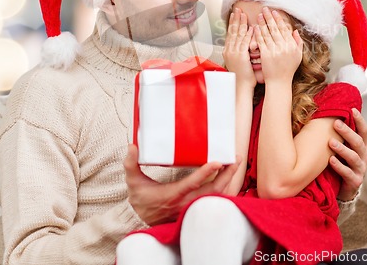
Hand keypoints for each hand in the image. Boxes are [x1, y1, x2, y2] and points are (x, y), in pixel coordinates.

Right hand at [124, 144, 240, 225]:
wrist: (142, 220)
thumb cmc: (140, 199)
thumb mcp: (133, 182)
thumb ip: (131, 164)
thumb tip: (132, 147)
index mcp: (173, 195)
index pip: (192, 184)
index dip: (206, 172)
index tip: (217, 161)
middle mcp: (186, 202)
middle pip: (212, 190)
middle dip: (226, 174)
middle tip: (235, 158)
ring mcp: (193, 206)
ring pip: (217, 195)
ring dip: (228, 180)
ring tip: (235, 163)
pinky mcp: (196, 207)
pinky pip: (215, 198)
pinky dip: (225, 188)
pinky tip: (229, 176)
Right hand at [223, 8, 255, 88]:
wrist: (240, 86)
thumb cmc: (243, 76)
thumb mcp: (239, 61)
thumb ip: (240, 51)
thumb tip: (244, 43)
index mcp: (228, 51)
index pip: (230, 33)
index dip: (233, 23)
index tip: (235, 14)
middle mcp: (229, 50)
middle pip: (232, 31)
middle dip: (235, 19)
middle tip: (238, 9)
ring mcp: (233, 52)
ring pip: (237, 34)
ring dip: (241, 23)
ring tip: (243, 14)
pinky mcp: (240, 55)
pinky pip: (244, 42)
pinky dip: (248, 34)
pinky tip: (251, 27)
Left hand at [254, 7, 302, 82]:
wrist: (279, 82)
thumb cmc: (288, 69)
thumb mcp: (298, 56)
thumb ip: (298, 42)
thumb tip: (295, 31)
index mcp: (291, 45)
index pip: (284, 29)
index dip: (278, 19)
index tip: (274, 12)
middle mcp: (284, 47)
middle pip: (275, 28)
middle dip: (269, 17)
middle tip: (265, 9)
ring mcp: (274, 50)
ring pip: (267, 33)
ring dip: (262, 23)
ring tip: (259, 15)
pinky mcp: (265, 55)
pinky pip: (261, 41)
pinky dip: (258, 34)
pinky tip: (255, 27)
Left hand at [329, 109, 366, 201]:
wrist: (343, 187)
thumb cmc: (341, 161)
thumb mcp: (343, 146)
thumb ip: (339, 134)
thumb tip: (326, 113)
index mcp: (362, 145)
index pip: (364, 131)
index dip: (360, 120)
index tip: (352, 109)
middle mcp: (363, 156)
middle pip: (358, 142)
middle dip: (348, 132)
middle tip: (336, 123)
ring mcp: (360, 169)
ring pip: (353, 157)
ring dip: (342, 149)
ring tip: (331, 142)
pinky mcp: (355, 181)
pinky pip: (347, 173)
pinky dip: (339, 166)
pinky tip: (330, 160)